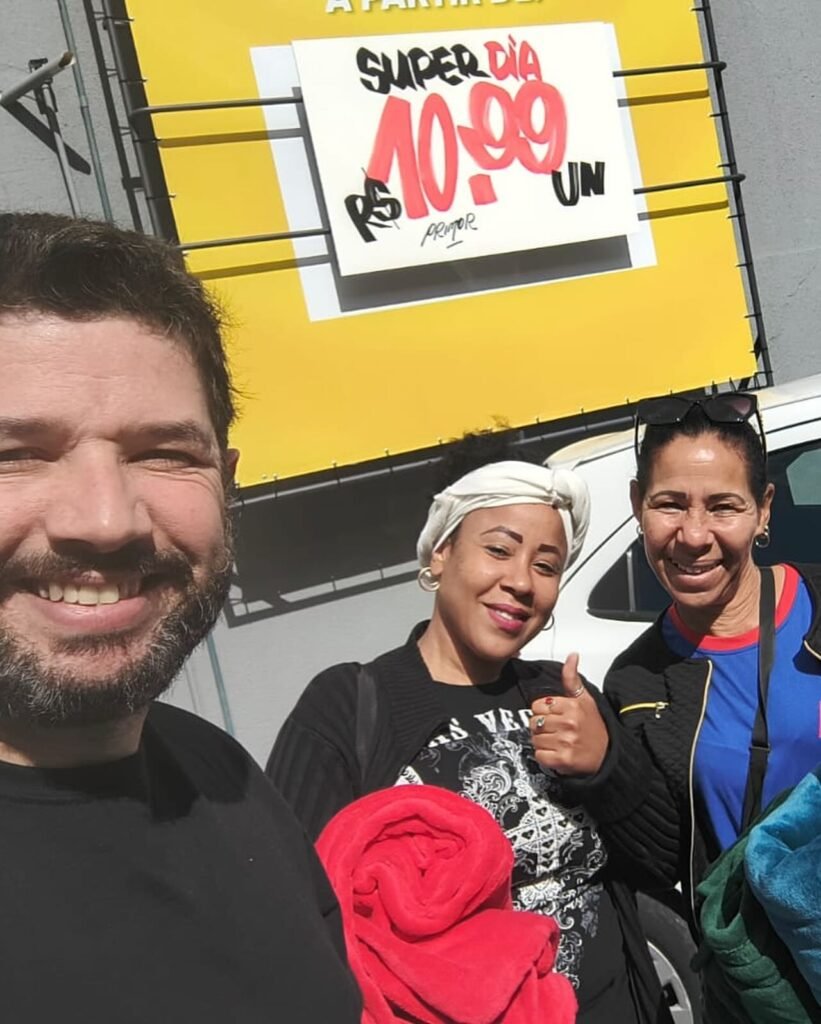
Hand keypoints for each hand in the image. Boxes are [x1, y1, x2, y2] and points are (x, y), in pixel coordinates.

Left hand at [529, 653, 608, 775]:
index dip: (543, 712)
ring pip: (535, 739)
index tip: (554, 716)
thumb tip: (572, 655)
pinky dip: (545, 756)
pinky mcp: (563, 760)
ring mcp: (565, 742)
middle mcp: (568, 723)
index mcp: (572, 706)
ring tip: (557, 741)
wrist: (607, 755)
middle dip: (541, 727)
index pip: (537, 705)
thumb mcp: (585, 699)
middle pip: (534, 722)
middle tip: (556, 730)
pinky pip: (539, 755)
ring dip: (543, 742)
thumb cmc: (594, 726)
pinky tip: (556, 752)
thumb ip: (572, 678)